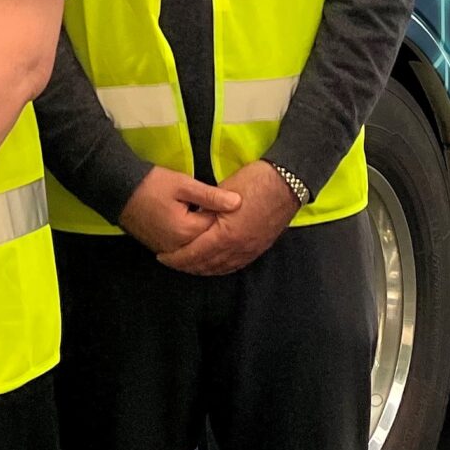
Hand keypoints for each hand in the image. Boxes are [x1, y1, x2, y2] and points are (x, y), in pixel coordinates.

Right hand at [117, 166, 241, 254]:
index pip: (217, 230)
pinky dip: (197, 250)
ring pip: (197, 254)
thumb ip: (211, 196)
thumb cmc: (152, 184)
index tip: (238, 208)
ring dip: (210, 245)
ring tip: (223, 233)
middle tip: (234, 221)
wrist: (119, 191)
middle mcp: (178, 247)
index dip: (229, 219)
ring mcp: (168, 251)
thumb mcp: (184, 184)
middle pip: (208, 245)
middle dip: (222, 235)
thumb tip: (238, 202)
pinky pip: (185, 255)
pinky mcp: (161, 249)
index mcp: (186, 230)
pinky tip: (206, 241)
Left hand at [155, 161, 298, 276]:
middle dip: (186, 266)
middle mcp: (238, 249)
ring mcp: (250, 250)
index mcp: (225, 235)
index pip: (194, 254)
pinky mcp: (259, 248)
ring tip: (188, 264)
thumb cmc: (255, 180)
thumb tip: (194, 217)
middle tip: (171, 262)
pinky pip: (235, 265)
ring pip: (220, 268)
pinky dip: (220, 267)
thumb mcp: (223, 192)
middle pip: (206, 266)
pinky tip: (213, 264)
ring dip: (202, 269)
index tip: (161, 256)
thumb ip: (207, 208)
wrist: (288, 181)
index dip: (176, 258)